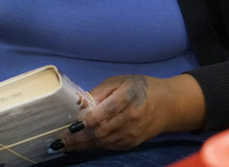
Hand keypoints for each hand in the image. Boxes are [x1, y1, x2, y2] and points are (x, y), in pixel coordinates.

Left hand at [64, 73, 204, 151]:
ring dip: (83, 145)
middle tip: (60, 140)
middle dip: (80, 137)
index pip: (107, 111)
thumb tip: (80, 102)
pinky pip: (110, 147)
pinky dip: (94, 147)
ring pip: (104, 142)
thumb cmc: (141, 88)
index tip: (72, 125)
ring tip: (65, 145)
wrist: (168, 105)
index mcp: (129, 97)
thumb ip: (100, 92)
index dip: (89, 120)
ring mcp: (133, 133)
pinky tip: (81, 146)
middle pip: (103, 130)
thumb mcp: (120, 81)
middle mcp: (132, 117)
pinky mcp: (132, 143)